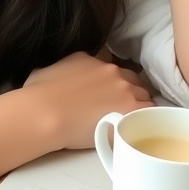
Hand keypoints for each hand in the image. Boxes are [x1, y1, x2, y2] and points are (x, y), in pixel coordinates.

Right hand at [22, 51, 153, 149]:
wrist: (46, 112)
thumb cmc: (38, 95)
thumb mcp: (44, 71)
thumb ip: (57, 71)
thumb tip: (50, 77)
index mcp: (91, 60)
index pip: (113, 70)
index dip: (113, 85)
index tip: (108, 97)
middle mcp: (111, 70)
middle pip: (133, 81)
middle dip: (129, 95)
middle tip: (119, 112)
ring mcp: (123, 89)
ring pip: (144, 96)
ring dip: (139, 107)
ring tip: (130, 123)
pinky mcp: (130, 108)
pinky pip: (150, 112)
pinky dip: (147, 119)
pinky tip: (139, 129)